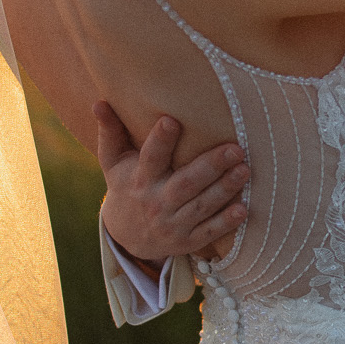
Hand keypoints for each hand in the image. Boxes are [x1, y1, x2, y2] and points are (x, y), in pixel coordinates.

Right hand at [95, 103, 247, 266]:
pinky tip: (243, 210)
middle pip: (185, 184)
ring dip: (224, 190)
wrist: (126, 236)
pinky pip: (208, 232)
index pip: (150, 158)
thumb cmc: (126, 186)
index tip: (172, 120)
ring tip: (244, 170)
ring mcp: (172, 224)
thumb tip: (100, 102)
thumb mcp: (113, 162)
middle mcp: (156, 202)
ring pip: (201, 207)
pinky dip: (225, 223)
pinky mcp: (187, 241)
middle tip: (235, 149)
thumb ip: (110, 132)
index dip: (160, 140)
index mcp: (139, 179)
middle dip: (210, 167)